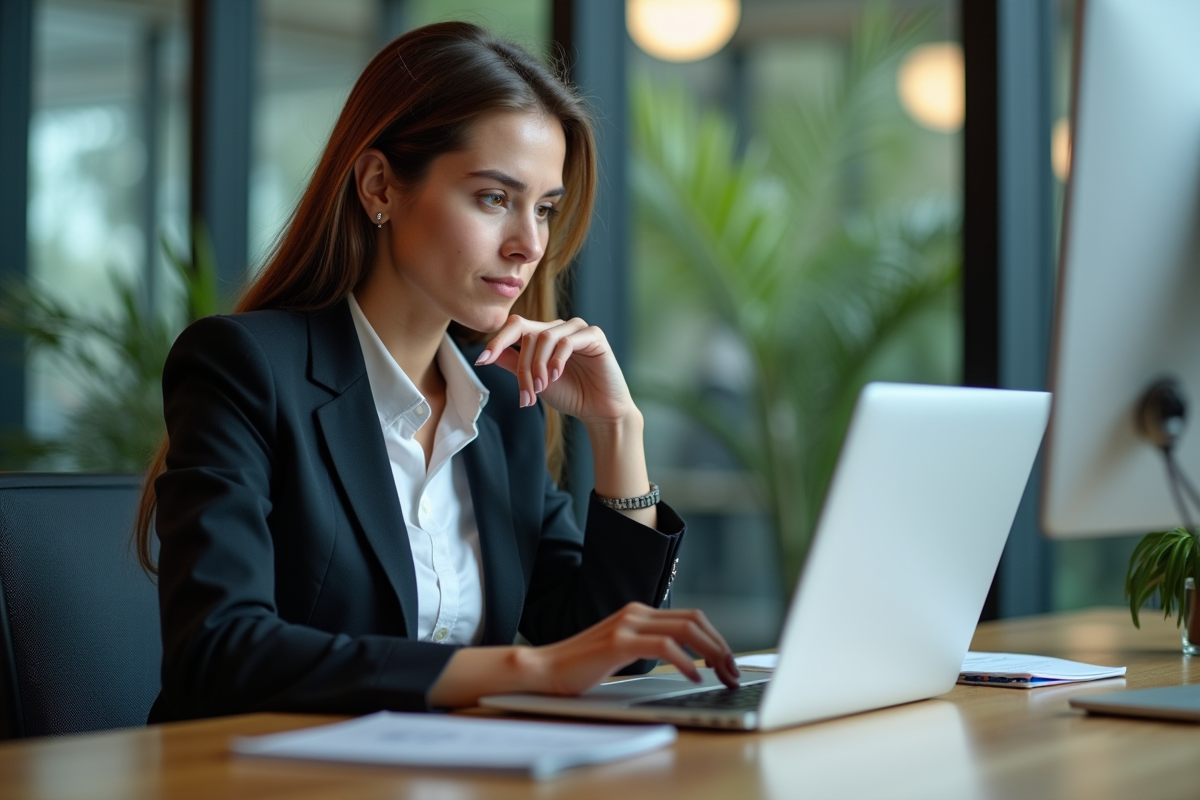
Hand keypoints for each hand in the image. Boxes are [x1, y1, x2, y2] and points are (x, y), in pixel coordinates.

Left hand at [475, 315, 633, 424]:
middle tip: (526, 395)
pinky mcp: (594, 336)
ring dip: (538, 366)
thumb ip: (514, 365)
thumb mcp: (534, 380)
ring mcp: (577, 329)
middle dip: (522, 367)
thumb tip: (487, 355)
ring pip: (545, 337)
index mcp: (544, 335)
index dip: (497, 341)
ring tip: (541, 388)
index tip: (482, 361)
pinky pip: (567, 341)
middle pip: (528, 334)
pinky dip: (557, 360)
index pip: (515, 327)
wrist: (599, 410)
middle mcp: (559, 328)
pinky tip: (556, 376)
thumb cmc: (570, 394)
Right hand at [529, 602, 740, 693]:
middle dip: (720, 647)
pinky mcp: (619, 642)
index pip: (690, 618)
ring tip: (722, 676)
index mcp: (638, 613)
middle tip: (734, 672)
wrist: (543, 670)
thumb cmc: (580, 668)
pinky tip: (694, 676)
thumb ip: (646, 647)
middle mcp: (635, 613)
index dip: (715, 639)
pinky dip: (686, 662)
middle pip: (694, 620)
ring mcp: (627, 624)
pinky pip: (664, 646)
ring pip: (685, 630)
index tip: (728, 663)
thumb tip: (686, 661)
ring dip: (712, 653)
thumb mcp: (621, 652)